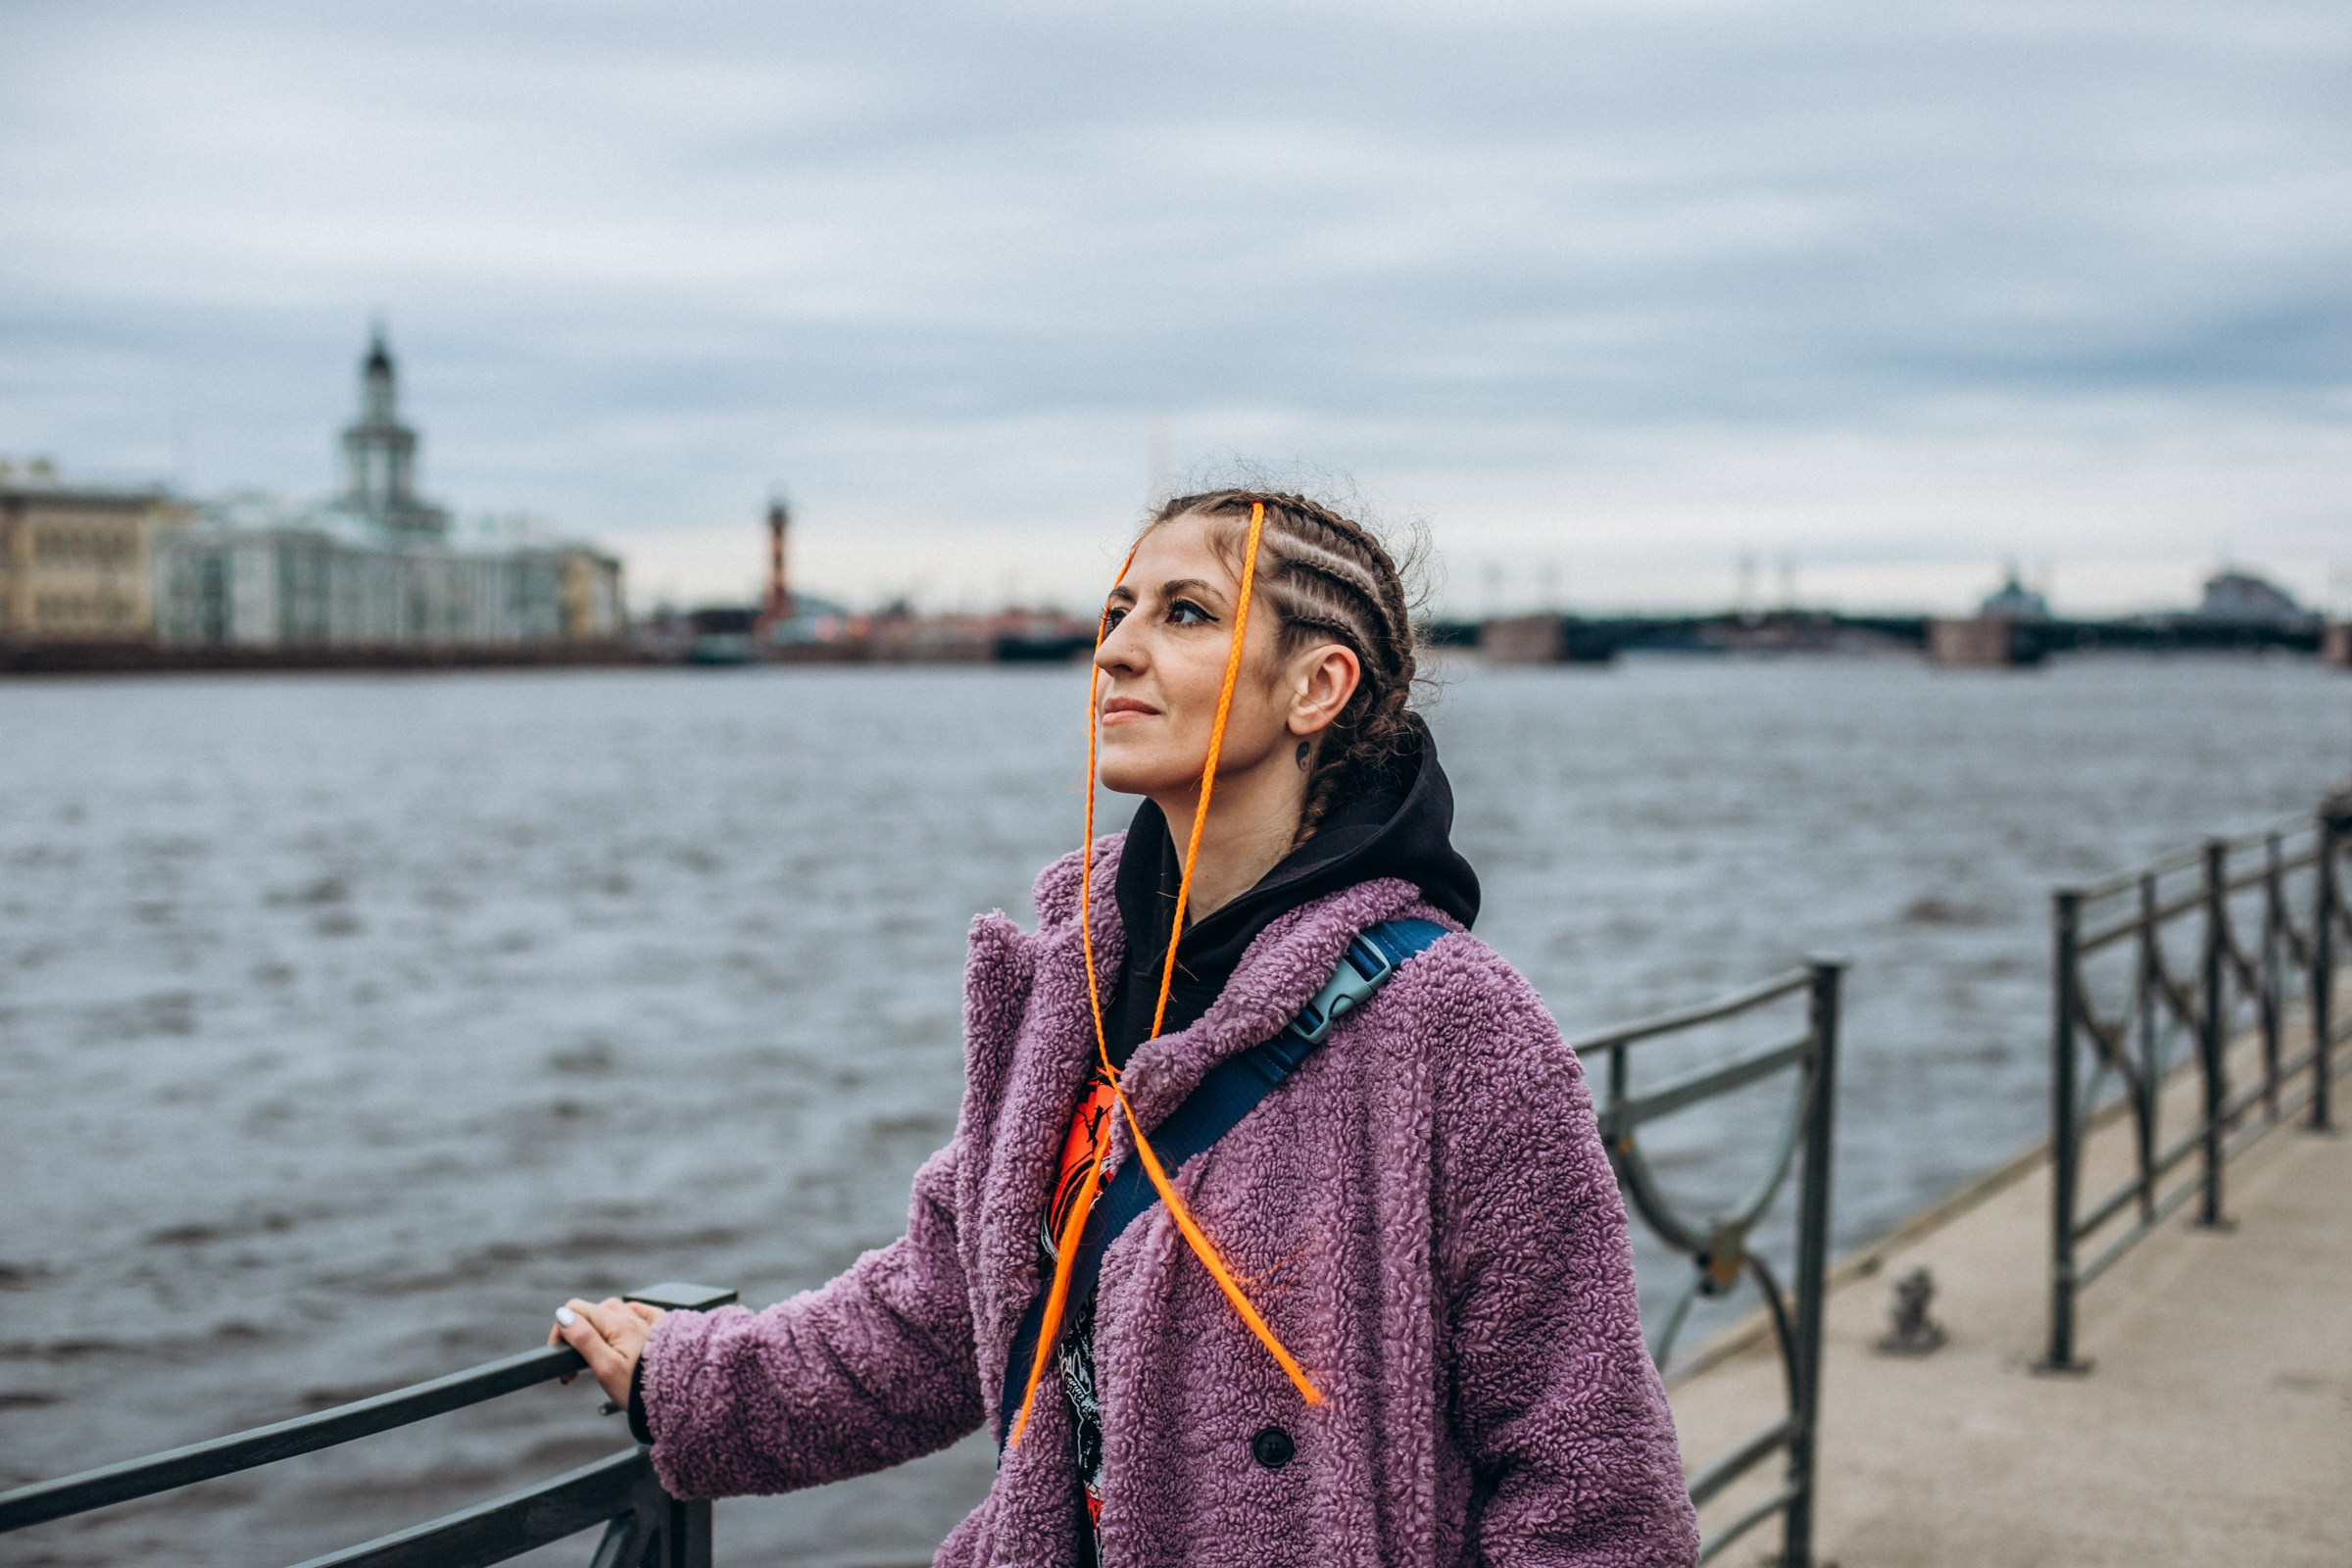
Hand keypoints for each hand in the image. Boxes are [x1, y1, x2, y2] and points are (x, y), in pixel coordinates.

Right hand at [548, 1296, 666, 1408]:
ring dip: (601, 1328)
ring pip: (615, 1311)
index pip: (574, 1310)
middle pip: (594, 1310)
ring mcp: (649, 1320)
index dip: (561, 1333)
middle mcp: (634, 1316)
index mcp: (617, 1324)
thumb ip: (584, 1339)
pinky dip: (625, 1321)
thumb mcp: (606, 1368)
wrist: (682, 1397)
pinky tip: (624, 1337)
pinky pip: (639, 1312)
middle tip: (578, 1368)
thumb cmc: (641, 1388)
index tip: (564, 1361)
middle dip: (579, 1333)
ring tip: (599, 1356)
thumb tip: (563, 1315)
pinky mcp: (663, 1327)